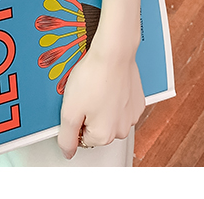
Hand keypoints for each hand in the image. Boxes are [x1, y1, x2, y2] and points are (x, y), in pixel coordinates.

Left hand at [57, 41, 144, 159]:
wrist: (113, 52)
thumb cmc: (92, 77)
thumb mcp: (69, 110)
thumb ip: (66, 137)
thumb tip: (68, 152)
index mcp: (104, 136)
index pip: (81, 138)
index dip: (75, 119)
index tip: (76, 104)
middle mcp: (121, 130)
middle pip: (97, 128)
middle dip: (89, 113)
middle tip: (84, 93)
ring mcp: (132, 115)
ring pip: (110, 116)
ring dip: (102, 104)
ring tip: (96, 85)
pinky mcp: (137, 101)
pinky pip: (121, 104)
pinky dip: (114, 96)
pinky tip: (107, 82)